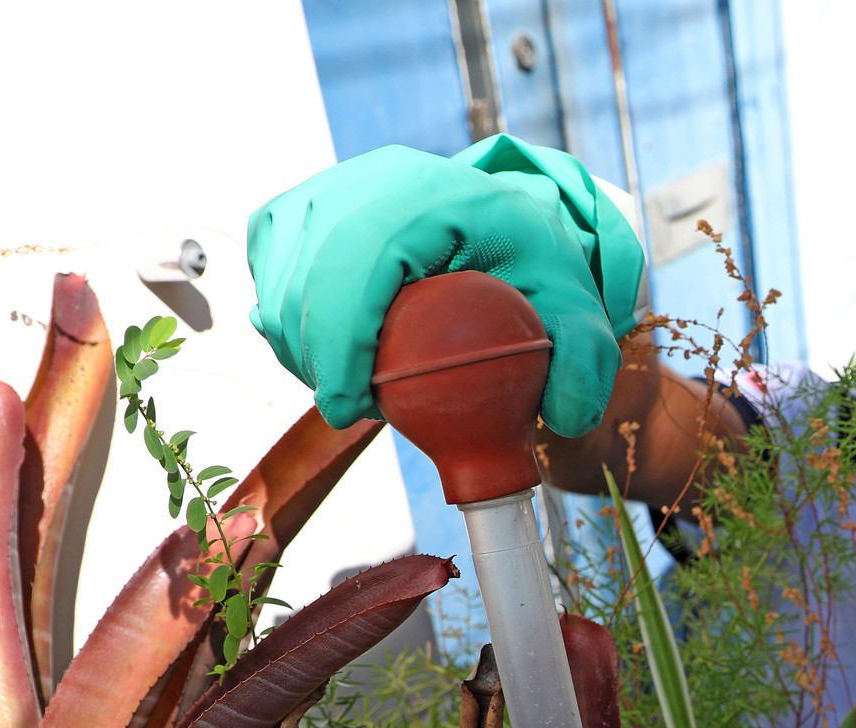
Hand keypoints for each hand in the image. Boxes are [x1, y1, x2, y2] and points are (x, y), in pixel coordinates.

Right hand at [248, 135, 645, 437]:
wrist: (496, 224)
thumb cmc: (532, 267)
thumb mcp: (575, 309)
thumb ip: (585, 363)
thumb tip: (565, 420)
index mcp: (430, 192)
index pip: (360, 258)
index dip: (341, 338)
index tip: (350, 409)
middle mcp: (365, 180)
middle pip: (308, 275)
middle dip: (318, 358)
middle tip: (361, 410)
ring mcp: (323, 191)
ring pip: (278, 283)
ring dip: (305, 350)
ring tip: (364, 382)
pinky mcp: (295, 213)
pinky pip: (269, 281)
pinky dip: (292, 329)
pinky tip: (338, 357)